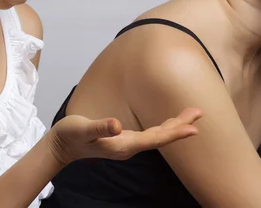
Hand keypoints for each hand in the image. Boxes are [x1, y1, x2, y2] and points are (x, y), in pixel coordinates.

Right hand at [46, 108, 202, 165]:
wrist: (61, 147)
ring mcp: (127, 145)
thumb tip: (117, 125)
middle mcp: (129, 147)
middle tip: (199, 113)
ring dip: (174, 127)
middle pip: (161, 137)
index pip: (155, 139)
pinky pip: (150, 136)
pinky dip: (163, 128)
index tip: (193, 128)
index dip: (175, 133)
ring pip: (157, 136)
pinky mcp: (124, 141)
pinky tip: (169, 124)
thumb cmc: (70, 136)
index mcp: (123, 145)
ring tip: (190, 116)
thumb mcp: (83, 129)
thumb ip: (100, 127)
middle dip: (180, 126)